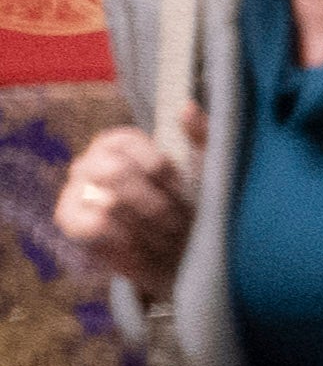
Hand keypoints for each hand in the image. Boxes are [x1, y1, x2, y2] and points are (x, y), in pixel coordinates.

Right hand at [54, 108, 190, 283]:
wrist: (182, 257)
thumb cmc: (193, 207)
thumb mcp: (209, 170)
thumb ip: (203, 136)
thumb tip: (188, 108)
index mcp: (120, 143)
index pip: (129, 142)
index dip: (159, 168)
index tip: (180, 186)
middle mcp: (92, 161)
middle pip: (114, 172)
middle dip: (154, 203)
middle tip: (176, 221)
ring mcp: (77, 190)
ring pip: (110, 205)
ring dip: (148, 227)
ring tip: (164, 236)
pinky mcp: (71, 221)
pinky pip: (91, 226)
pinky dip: (123, 238)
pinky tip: (140, 245)